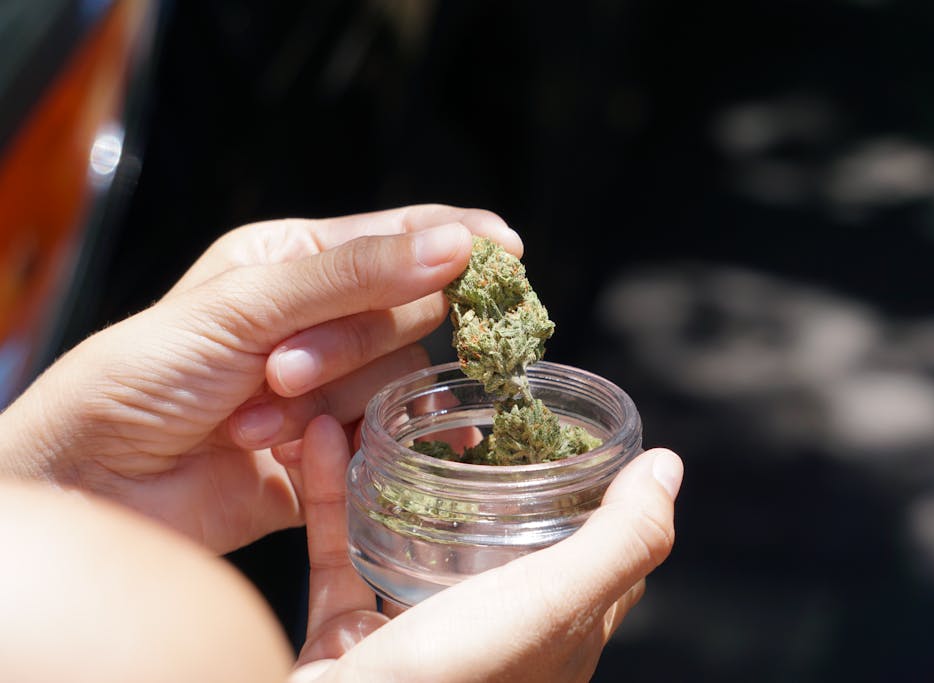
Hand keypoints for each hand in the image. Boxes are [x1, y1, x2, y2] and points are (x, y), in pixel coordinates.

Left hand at [0, 205, 521, 552]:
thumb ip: (354, 277)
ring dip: (331, 403)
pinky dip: (386, 444)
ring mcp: (330, 386)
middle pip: (402, 314)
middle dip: (348, 345)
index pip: (396, 238)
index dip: (455, 239)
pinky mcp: (334, 449)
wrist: (97, 484)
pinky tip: (405, 447)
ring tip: (258, 422)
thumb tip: (456, 245)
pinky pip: (391, 437)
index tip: (509, 248)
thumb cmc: (146, 374)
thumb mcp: (243, 307)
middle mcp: (320, 319)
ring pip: (395, 380)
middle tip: (279, 371)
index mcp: (293, 262)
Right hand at [287, 415, 681, 682]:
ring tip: (401, 414)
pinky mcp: (352, 641)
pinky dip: (334, 492)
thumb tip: (668, 467)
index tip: (579, 435)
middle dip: (493, 472)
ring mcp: (420, 641)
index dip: (601, 496)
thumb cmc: (455, 679)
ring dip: (408, 474)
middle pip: (505, 539)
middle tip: (477, 410)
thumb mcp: (552, 604)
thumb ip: (617, 541)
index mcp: (555, 636)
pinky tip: (328, 439)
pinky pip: (341, 551)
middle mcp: (494, 639)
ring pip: (418, 540)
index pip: (600, 558)